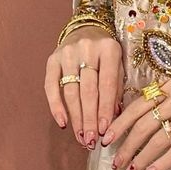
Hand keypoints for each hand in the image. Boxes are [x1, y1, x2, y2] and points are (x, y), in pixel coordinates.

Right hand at [45, 24, 123, 145]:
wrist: (86, 29)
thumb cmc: (106, 53)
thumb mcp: (119, 65)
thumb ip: (117, 89)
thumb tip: (113, 119)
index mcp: (109, 50)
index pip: (107, 84)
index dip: (105, 109)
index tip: (104, 130)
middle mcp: (87, 49)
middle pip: (88, 91)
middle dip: (89, 119)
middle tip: (91, 140)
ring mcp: (67, 53)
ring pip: (71, 92)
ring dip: (76, 118)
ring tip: (81, 137)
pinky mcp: (52, 59)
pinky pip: (51, 86)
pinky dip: (56, 106)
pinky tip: (63, 123)